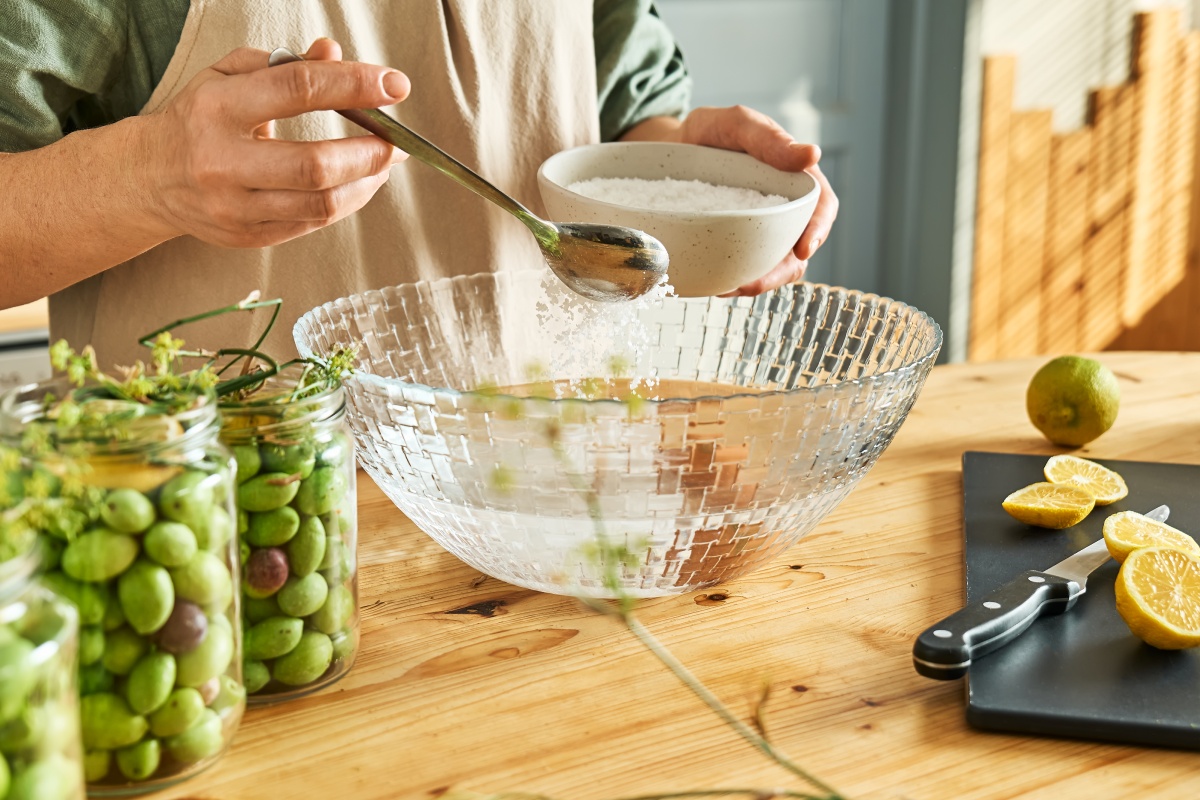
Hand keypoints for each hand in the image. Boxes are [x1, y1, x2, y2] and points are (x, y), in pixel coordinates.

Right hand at [141, 39, 409, 247]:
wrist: (145, 178)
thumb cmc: (196, 119)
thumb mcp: (228, 76)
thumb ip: (284, 64)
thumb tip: (334, 54)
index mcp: (217, 107)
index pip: (297, 90)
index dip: (354, 86)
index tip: (394, 85)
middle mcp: (222, 162)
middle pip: (314, 165)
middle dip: (369, 152)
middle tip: (396, 140)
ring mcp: (234, 206)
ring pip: (320, 204)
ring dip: (366, 183)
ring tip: (383, 163)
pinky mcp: (247, 236)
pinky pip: (312, 223)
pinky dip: (345, 202)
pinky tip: (357, 184)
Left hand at [625, 105, 838, 295]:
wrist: (671, 148)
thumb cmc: (710, 131)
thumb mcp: (737, 124)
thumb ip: (769, 138)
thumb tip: (811, 154)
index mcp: (795, 179)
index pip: (821, 207)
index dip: (817, 231)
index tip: (803, 250)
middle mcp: (783, 209)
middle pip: (798, 249)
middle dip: (781, 271)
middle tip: (753, 283)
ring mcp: (760, 230)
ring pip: (772, 265)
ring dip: (756, 282)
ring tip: (728, 288)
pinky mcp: (737, 244)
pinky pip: (744, 268)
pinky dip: (733, 280)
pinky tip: (716, 284)